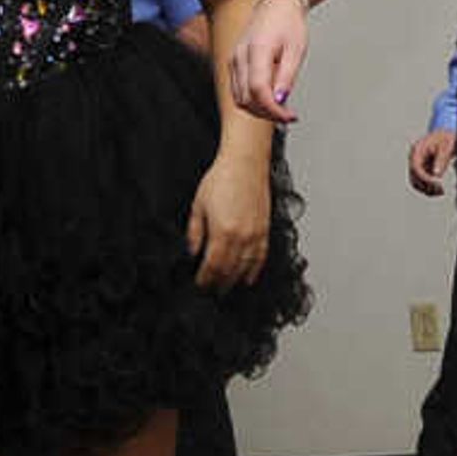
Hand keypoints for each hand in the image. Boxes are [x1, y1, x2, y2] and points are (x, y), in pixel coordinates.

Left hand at [188, 156, 269, 289]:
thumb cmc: (221, 178)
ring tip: (225, 289)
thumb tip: (192, 253)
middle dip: (218, 284)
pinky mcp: (265, 230)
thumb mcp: (198, 206)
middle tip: (210, 292)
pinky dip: (253, 271)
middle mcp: (241, 237)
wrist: (245, 163)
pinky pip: (261, 258)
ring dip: (234, 281)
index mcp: (222, 232)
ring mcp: (256, 235)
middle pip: (229, 271)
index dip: (205, 280)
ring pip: (245, 268)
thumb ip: (195, 233)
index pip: (212, 267)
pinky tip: (247, 278)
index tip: (198, 286)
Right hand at [227, 1, 306, 125]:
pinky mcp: (234, 64)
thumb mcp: (296, 50)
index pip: (259, 90)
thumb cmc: (288, 23)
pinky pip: (239, 91)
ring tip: (280, 107)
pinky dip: (253, 100)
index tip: (290, 116)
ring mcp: (234, 60)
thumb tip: (280, 101)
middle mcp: (240, 56)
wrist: (277, 5)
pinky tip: (270, 98)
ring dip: (259, 109)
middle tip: (288, 115)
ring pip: (239, 98)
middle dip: (267, 113)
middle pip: (246, 99)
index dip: (274, 109)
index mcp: (257, 50)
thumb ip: (286, 77)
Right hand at [405, 128, 455, 195]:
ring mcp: (417, 165)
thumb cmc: (446, 138)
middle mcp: (414, 158)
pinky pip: (421, 182)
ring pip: (416, 182)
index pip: (416, 168)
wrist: (447, 135)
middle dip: (426, 186)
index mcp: (417, 150)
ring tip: (440, 192)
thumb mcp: (446, 147)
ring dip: (426, 189)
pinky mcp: (422, 170)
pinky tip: (439, 191)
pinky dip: (428, 188)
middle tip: (440, 190)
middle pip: (414, 177)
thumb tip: (436, 175)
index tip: (437, 184)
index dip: (425, 178)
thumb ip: (440, 160)